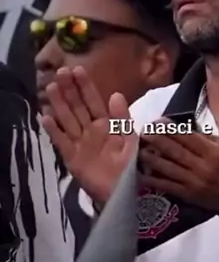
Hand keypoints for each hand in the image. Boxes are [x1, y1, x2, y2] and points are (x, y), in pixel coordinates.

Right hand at [41, 67, 136, 204]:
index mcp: (106, 123)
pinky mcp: (71, 157)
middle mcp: (90, 129)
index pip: (93, 100)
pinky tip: (46, 117)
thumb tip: (115, 94)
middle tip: (60, 72)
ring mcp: (79, 142)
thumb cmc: (129, 165)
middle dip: (69, 90)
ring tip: (51, 87)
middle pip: (77, 106)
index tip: (77, 69)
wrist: (123, 191)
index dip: (85, 85)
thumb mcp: (130, 139)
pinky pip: (61, 141)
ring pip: (67, 119)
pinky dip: (54, 130)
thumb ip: (122, 118)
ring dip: (59, 104)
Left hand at [139, 126, 218, 211]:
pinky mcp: (187, 194)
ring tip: (139, 150)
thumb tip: (183, 128)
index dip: (171, 129)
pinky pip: (167, 186)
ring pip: (168, 168)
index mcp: (212, 152)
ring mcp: (193, 181)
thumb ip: (206, 138)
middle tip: (144, 132)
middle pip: (175, 151)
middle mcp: (202, 166)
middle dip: (157, 140)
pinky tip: (142, 174)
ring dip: (152, 158)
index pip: (188, 137)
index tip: (158, 122)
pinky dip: (154, 180)